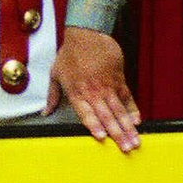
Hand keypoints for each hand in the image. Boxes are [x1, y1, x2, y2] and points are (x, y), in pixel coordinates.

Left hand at [46, 26, 140, 152]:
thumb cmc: (69, 54)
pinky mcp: (119, 79)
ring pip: (119, 110)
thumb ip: (52, 96)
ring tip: (135, 140)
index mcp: (76, 92)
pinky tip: (138, 121)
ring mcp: (107, 86)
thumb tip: (44, 112)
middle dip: (117, 134)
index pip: (86, 113)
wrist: (86, 34)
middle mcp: (93, 92)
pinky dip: (133, 109)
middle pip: (106, 116)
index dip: (94, 125)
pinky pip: (127, 97)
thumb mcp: (55, 74)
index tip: (101, 137)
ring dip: (128, 127)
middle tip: (126, 148)